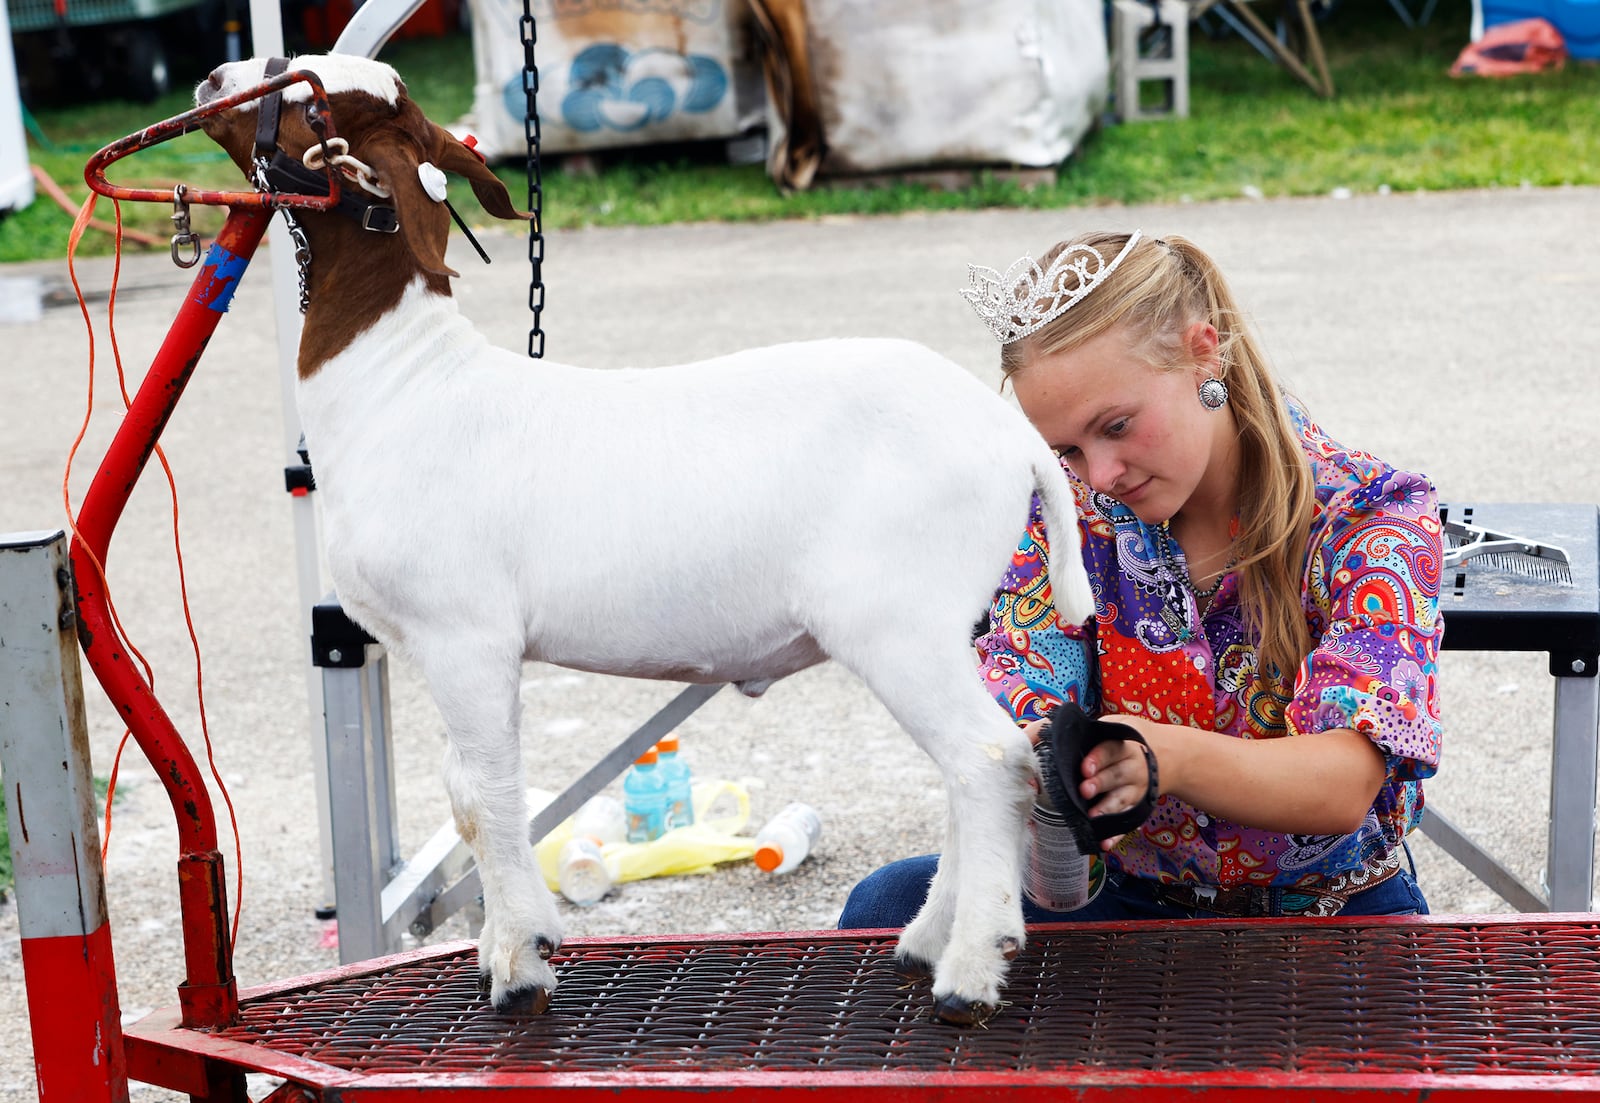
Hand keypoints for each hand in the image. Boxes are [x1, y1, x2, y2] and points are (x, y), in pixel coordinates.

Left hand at [1081, 716, 1158, 851]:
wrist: (1167, 757)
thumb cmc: (1127, 740)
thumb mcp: (1118, 726)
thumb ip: (1094, 731)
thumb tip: (1060, 732)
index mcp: (1125, 747)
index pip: (1111, 750)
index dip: (1098, 759)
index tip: (1084, 768)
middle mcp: (1134, 769)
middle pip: (1116, 776)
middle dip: (1100, 784)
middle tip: (1084, 790)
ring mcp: (1136, 790)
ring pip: (1121, 800)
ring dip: (1107, 809)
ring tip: (1092, 817)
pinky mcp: (1136, 807)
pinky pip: (1126, 822)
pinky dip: (1116, 834)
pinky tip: (1104, 843)